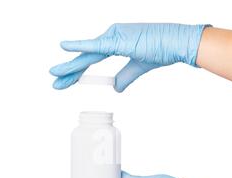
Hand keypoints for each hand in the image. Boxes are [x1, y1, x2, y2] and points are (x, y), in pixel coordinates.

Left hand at [50, 23, 208, 91]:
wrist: (176, 43)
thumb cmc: (162, 49)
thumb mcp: (138, 67)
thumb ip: (125, 77)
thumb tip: (115, 87)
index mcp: (116, 42)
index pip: (91, 58)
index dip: (78, 70)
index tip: (67, 79)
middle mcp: (111, 36)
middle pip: (85, 57)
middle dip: (69, 71)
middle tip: (55, 81)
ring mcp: (113, 36)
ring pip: (87, 54)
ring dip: (71, 66)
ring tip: (55, 74)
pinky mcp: (117, 39)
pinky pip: (95, 46)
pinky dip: (79, 46)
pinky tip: (64, 47)